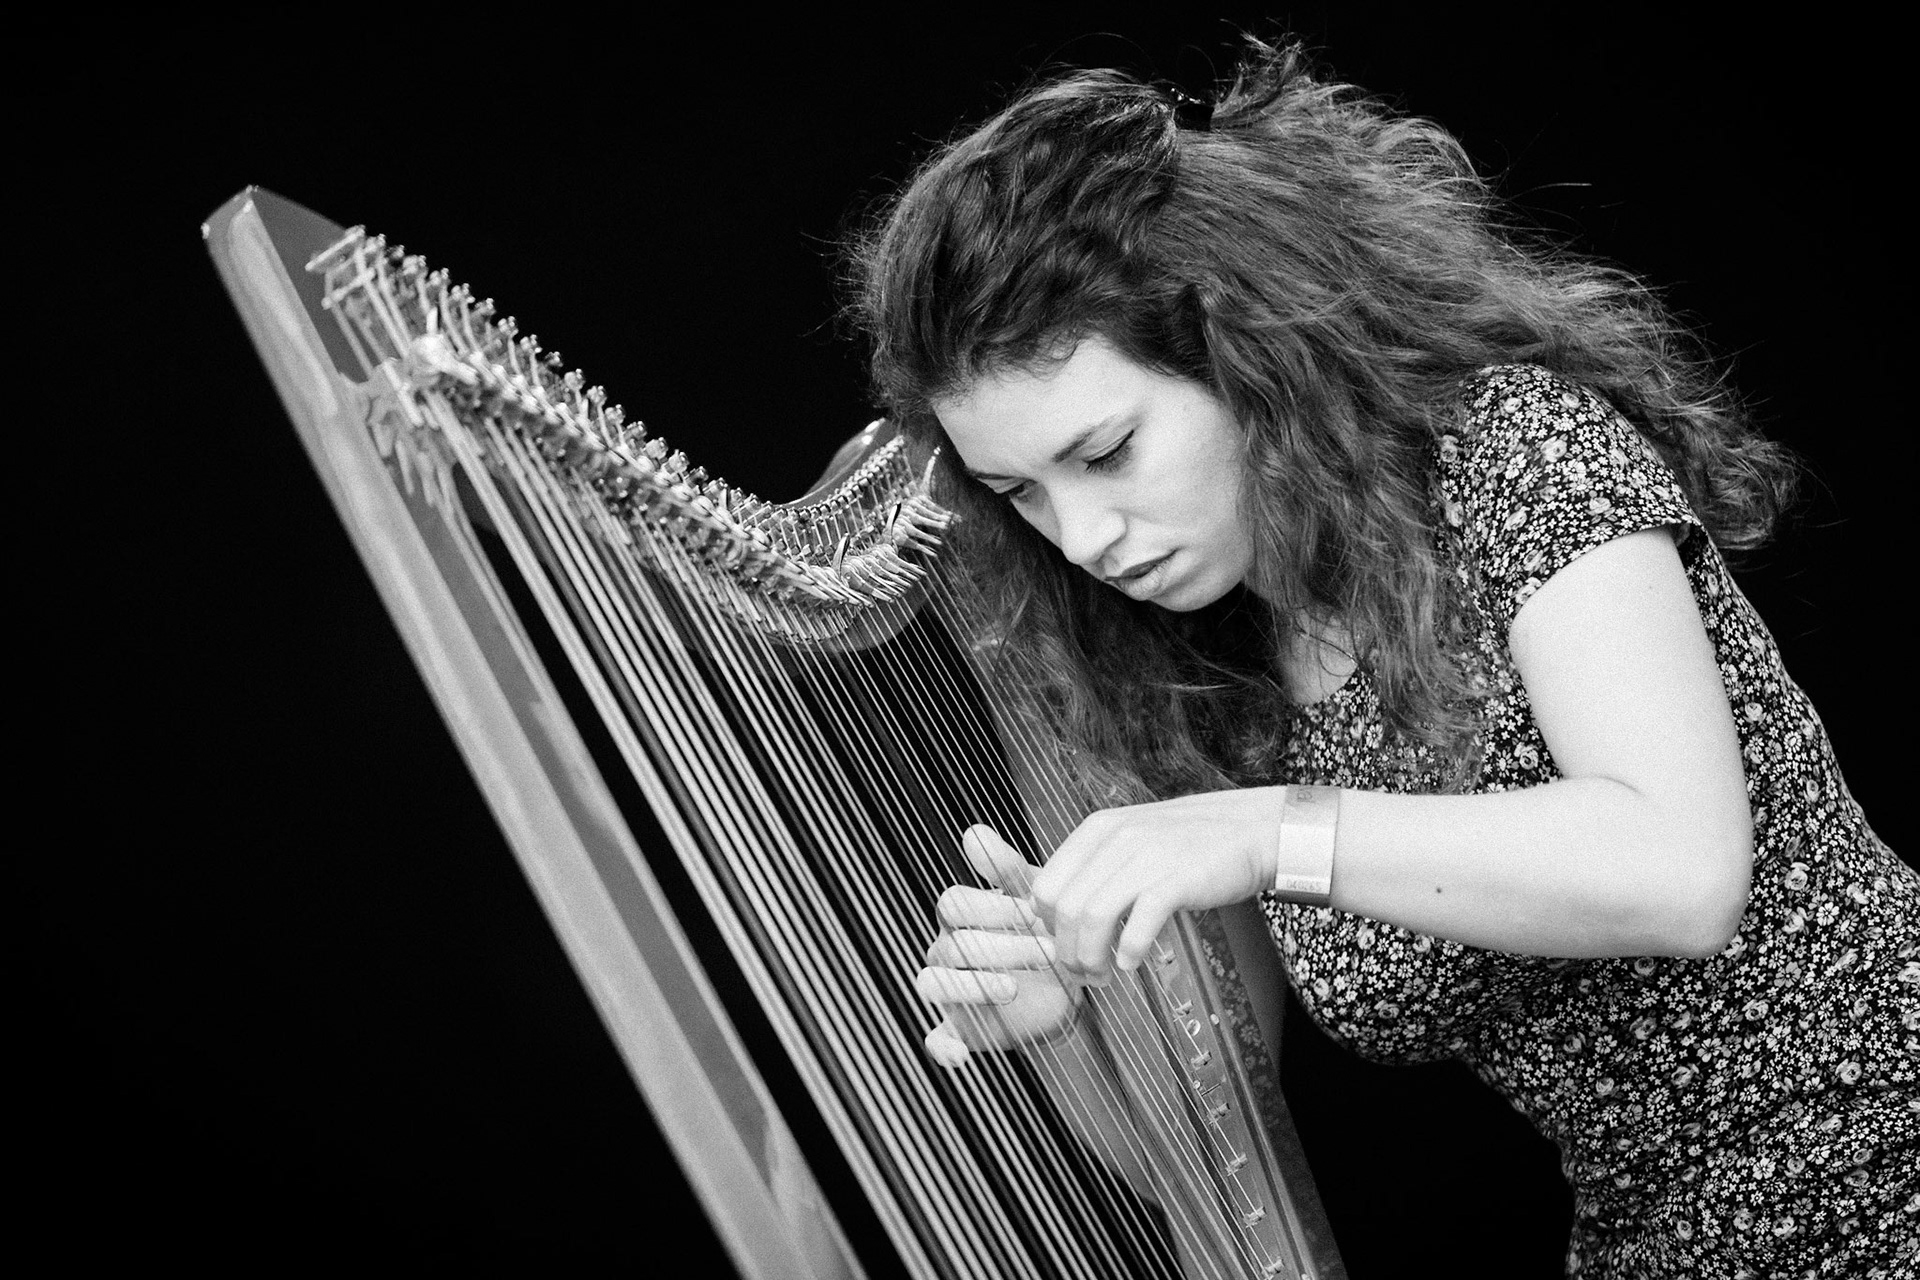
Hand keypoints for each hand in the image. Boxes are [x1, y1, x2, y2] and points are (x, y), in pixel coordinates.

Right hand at [917, 826, 1081, 1068]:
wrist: (1068, 984)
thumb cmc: (1044, 930)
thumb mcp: (1035, 898)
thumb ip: (1005, 867)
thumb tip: (973, 831)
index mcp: (961, 916)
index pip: (954, 904)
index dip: (991, 907)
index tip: (1035, 914)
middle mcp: (946, 949)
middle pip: (951, 943)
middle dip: (999, 946)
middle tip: (1046, 951)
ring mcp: (950, 990)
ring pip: (933, 983)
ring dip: (970, 986)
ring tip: (1012, 989)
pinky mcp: (960, 1028)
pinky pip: (936, 1040)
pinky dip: (942, 1049)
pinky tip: (960, 1055)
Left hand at [1029, 789, 1279, 978]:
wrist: (1253, 828)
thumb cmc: (1192, 840)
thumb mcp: (1132, 836)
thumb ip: (1096, 864)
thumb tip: (1057, 909)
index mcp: (1098, 829)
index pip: (1045, 885)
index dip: (1047, 926)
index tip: (1064, 945)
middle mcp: (1115, 840)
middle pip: (1064, 908)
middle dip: (1067, 951)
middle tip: (1083, 972)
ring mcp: (1145, 858)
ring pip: (1093, 918)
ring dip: (1091, 958)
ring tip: (1103, 975)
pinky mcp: (1175, 881)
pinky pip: (1137, 925)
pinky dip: (1128, 952)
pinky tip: (1131, 963)